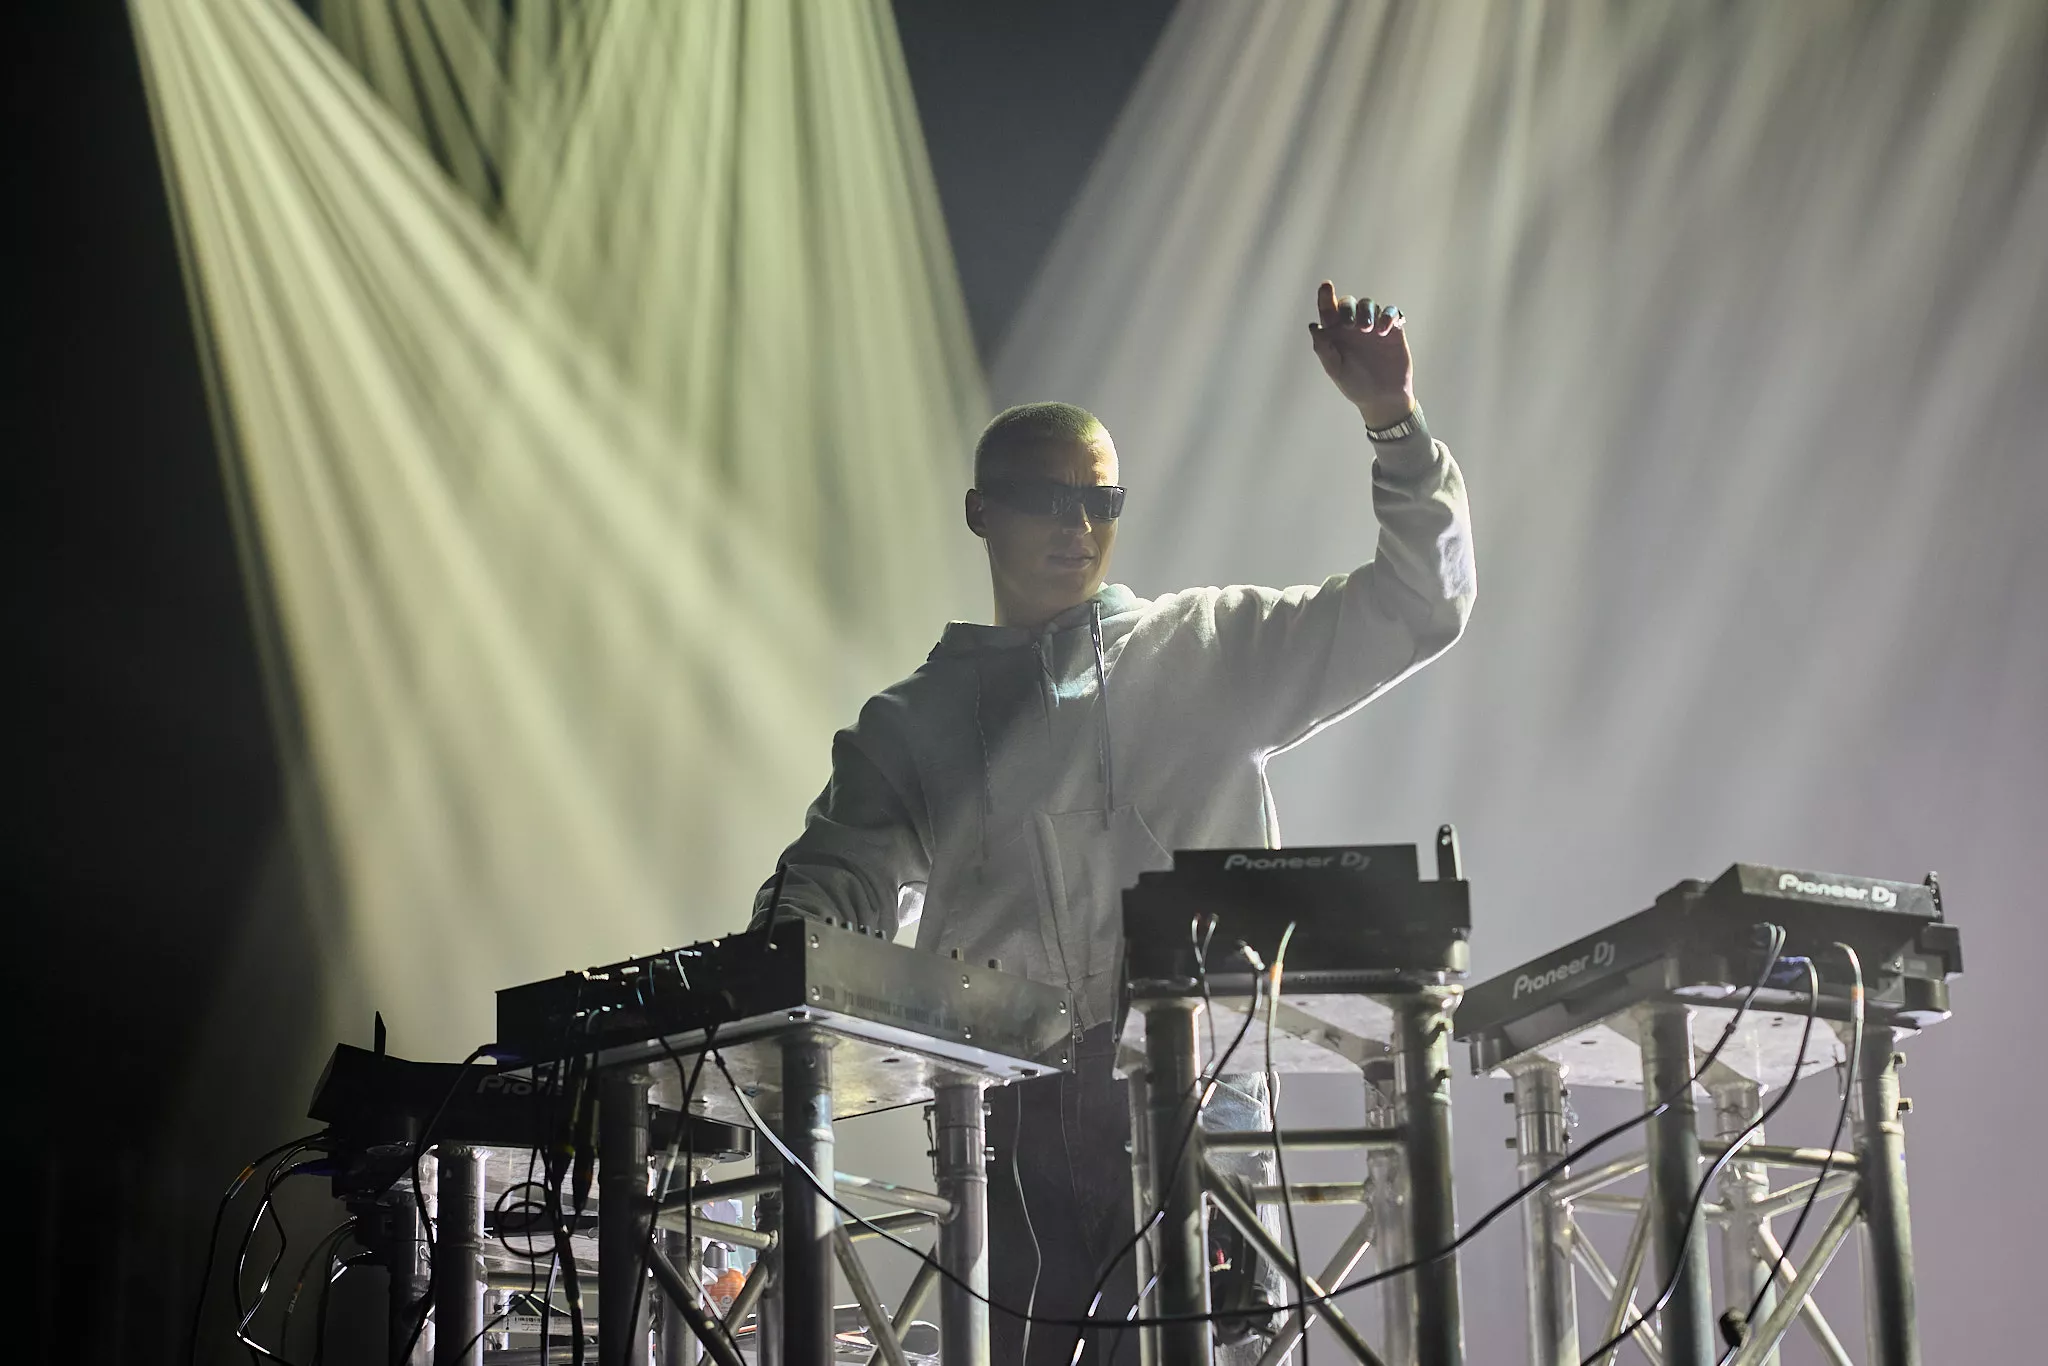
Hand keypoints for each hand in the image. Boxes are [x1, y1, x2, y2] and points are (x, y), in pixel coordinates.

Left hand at [1308, 281, 1414, 428]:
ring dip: (1368, 311)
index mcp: (1336, 334)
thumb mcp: (1335, 369)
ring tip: (1369, 330)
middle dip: (1349, 307)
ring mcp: (1373, 327)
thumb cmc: (1355, 385)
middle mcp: (1353, 326)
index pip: (1329, 310)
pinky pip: (1391, 313)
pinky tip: (1384, 330)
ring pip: (1370, 304)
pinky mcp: (1392, 330)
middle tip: (1350, 325)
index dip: (1326, 296)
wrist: (1382, 398)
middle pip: (1350, 302)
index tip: (1326, 286)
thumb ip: (1323, 348)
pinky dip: (1388, 316)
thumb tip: (1314, 326)